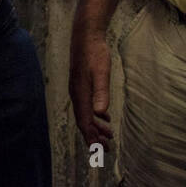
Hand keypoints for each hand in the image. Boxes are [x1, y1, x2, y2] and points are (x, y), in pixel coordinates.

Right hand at [70, 27, 113, 145]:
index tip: (99, 151)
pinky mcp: (81, 84)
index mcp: (80, 95)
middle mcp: (76, 95)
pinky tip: (105, 118)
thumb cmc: (94, 53)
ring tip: (108, 136)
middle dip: (94, 137)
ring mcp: (78, 90)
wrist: (86, 36)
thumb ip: (101, 92)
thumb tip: (100, 114)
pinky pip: (87, 106)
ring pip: (85, 115)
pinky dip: (95, 116)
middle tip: (106, 149)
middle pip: (83, 122)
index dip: (92, 138)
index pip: (84, 122)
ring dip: (96, 127)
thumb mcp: (101, 72)